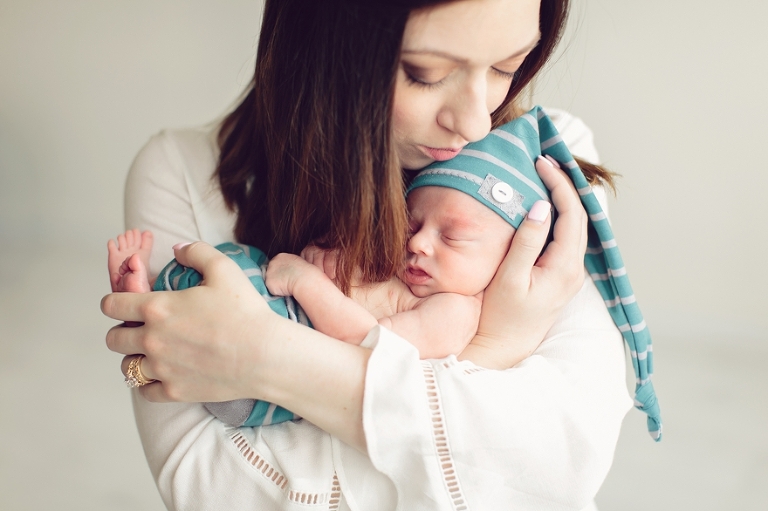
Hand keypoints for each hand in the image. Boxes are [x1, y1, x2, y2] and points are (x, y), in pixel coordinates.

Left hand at [102, 241, 371, 449]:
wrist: (266, 355)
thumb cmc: (246, 312)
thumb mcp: (224, 269)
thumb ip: (195, 252)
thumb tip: (177, 249)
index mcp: (157, 308)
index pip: (111, 305)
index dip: (114, 302)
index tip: (124, 304)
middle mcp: (152, 340)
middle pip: (113, 339)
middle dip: (122, 331)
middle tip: (140, 329)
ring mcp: (161, 369)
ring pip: (126, 367)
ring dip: (135, 358)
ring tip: (152, 353)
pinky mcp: (174, 391)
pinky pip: (144, 391)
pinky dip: (149, 383)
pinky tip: (163, 373)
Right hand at [471, 156, 587, 361]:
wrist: (502, 348)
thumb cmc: (499, 316)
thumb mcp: (509, 278)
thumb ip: (527, 242)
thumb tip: (541, 207)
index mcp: (565, 269)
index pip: (572, 215)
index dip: (559, 185)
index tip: (541, 164)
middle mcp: (573, 271)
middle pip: (579, 218)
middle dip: (564, 187)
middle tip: (543, 163)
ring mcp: (568, 275)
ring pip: (574, 227)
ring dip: (562, 200)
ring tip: (545, 177)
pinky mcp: (559, 277)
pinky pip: (565, 238)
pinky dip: (557, 216)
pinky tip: (543, 206)